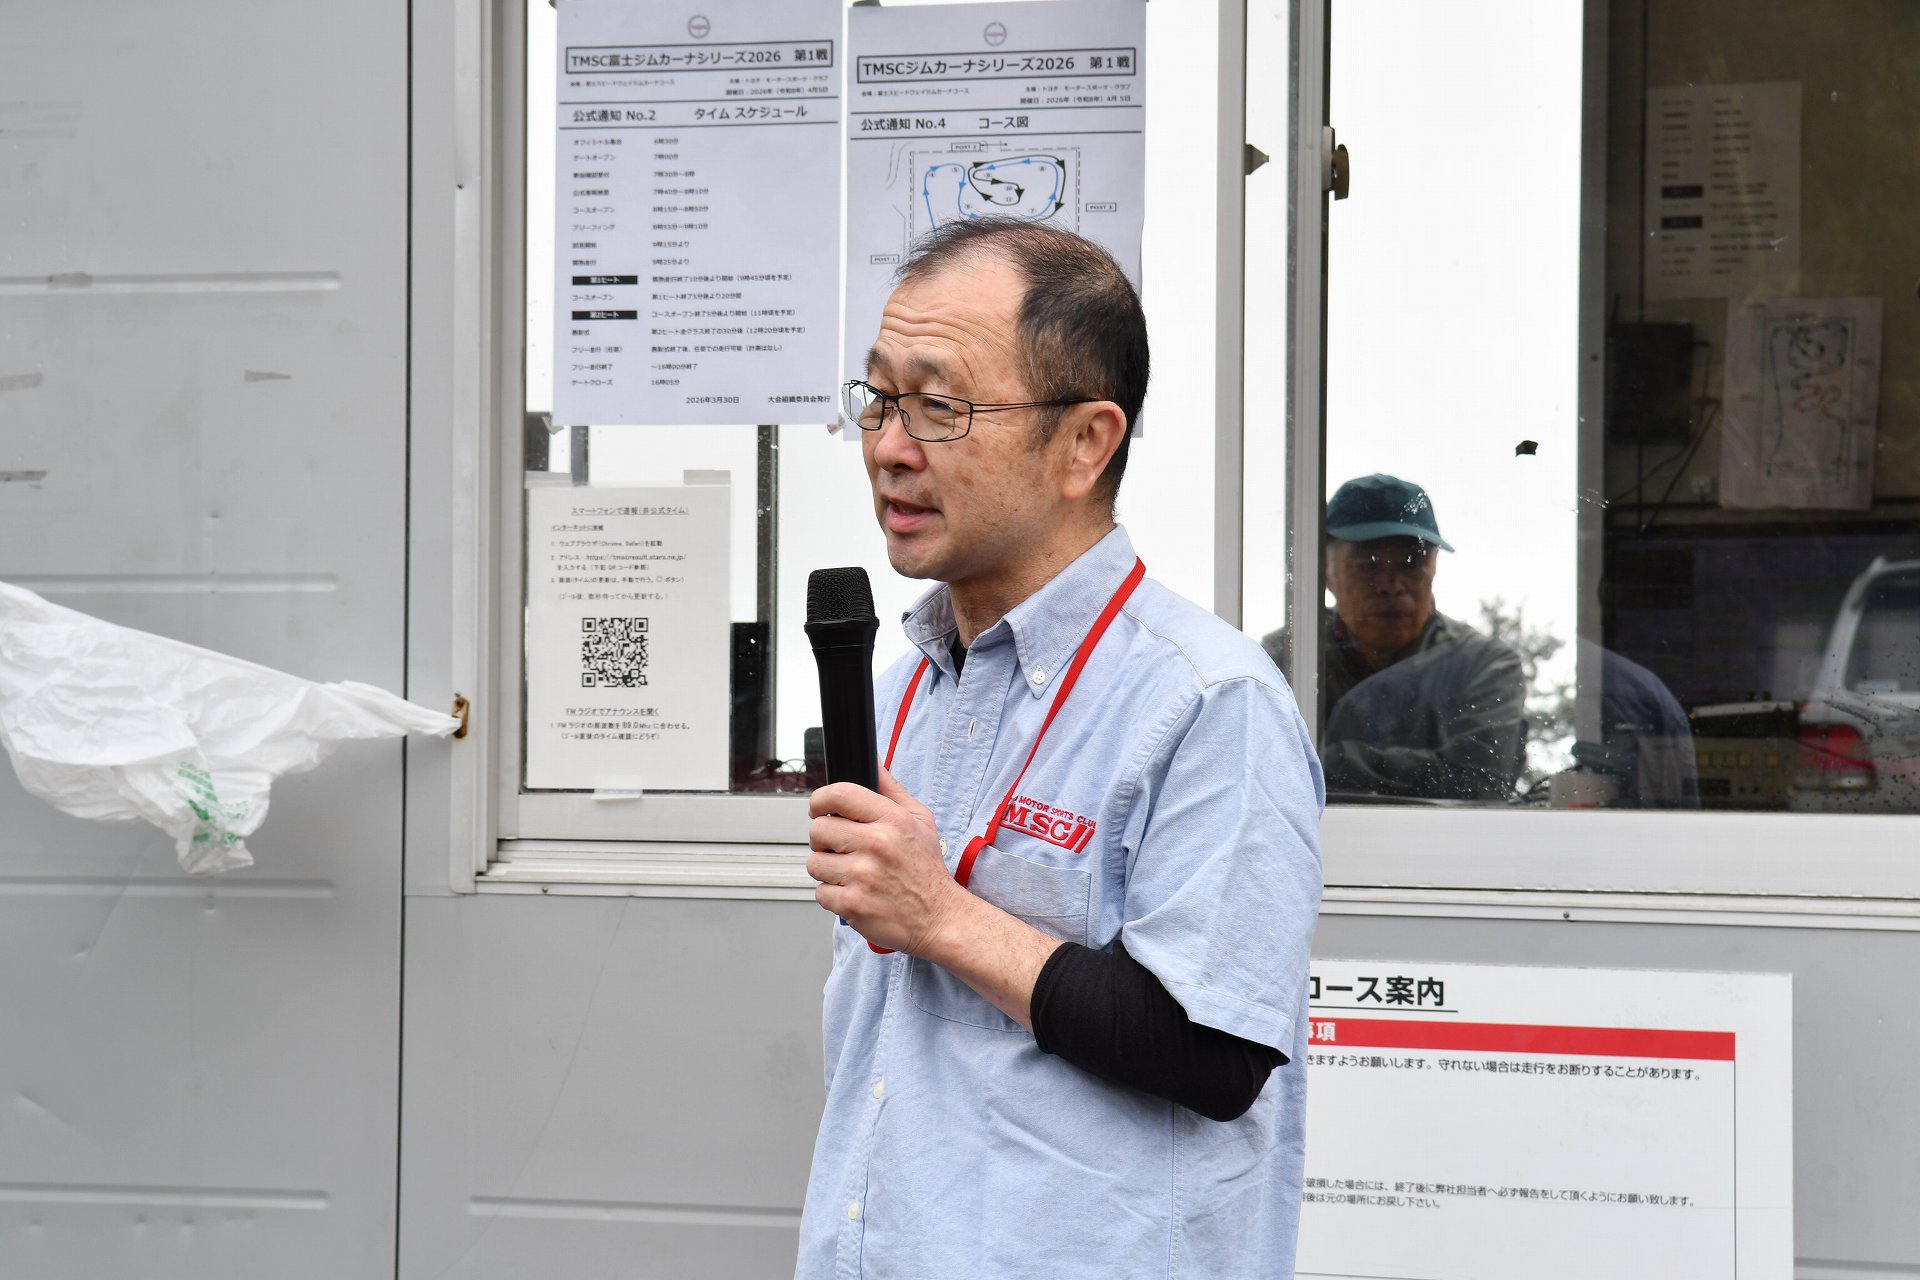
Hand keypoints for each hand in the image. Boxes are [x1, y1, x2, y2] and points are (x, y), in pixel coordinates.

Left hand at [808, 768, 962, 955]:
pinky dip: (833, 895)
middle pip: (818, 830)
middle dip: (825, 840)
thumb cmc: (926, 869)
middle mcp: (876, 844)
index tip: (821, 809)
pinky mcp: (852, 904)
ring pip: (815, 863)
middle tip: (842, 848)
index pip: (838, 794)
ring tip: (852, 873)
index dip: (820, 800)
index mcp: (891, 819)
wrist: (939, 917)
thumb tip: (872, 761)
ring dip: (828, 869)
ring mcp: (862, 876)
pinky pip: (820, 892)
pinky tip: (855, 893)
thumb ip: (891, 789)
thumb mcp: (919, 820)